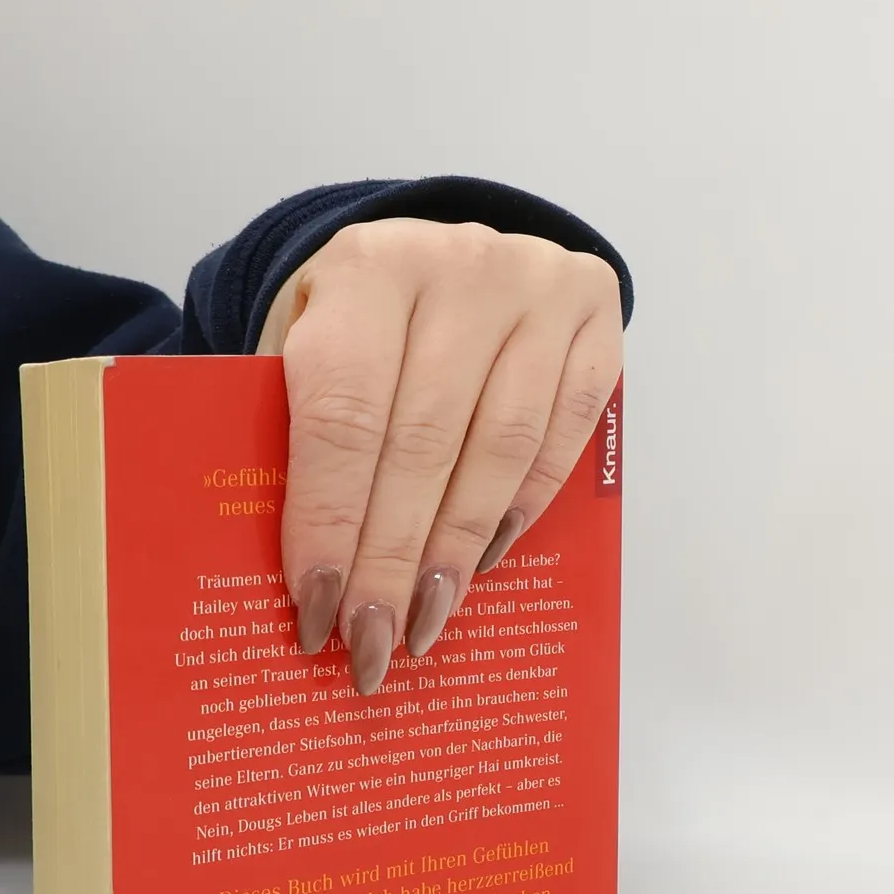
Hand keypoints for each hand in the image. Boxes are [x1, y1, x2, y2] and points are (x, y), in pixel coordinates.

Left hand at [256, 218, 623, 694]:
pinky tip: (484, 560)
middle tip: (372, 643)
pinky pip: (564, 435)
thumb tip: (311, 571)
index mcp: (368, 265)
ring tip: (425, 619)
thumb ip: (297, 427)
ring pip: (501, 447)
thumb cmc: (360, 316)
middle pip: (423, 443)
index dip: (331, 520)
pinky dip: (522, 506)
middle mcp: (461, 265)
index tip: (318, 608)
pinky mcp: (596, 316)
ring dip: (460, 549)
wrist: (440, 250)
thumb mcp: (302, 341)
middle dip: (393, 558)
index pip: (345, 414)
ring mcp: (540, 286)